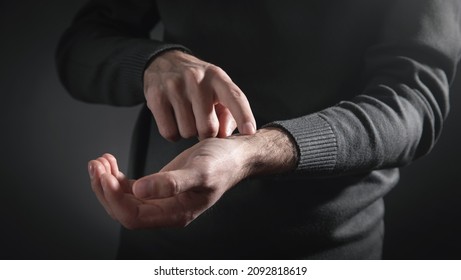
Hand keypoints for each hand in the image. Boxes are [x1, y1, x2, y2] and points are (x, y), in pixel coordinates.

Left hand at [88, 128, 296, 228]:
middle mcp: (166, 211)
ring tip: (100, 160)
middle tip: (96, 164)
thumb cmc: (222, 162)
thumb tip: (139, 191)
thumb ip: (172, 183)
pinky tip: (111, 162)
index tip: (104, 175)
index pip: (133, 216)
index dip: (114, 199)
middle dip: (105, 189)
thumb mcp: (200, 170)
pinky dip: (116, 176)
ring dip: (107, 182)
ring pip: (124, 199)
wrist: (235, 154)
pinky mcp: (159, 187)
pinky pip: (130, 188)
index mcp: (175, 213)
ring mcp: (161, 200)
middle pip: (123, 210)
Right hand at [143, 50, 255, 140]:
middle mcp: (196, 79)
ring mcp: (174, 87)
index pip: (234, 97)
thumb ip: (228, 114)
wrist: (163, 62)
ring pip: (187, 132)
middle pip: (208, 127)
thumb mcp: (217, 90)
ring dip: (188, 132)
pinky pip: (169, 132)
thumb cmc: (198, 83)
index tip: (250, 131)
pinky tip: (174, 120)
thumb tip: (223, 135)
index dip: (243, 115)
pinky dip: (173, 133)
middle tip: (202, 123)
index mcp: (217, 77)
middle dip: (206, 133)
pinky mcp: (156, 96)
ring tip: (187, 117)